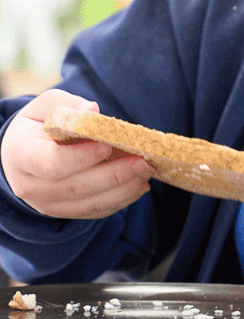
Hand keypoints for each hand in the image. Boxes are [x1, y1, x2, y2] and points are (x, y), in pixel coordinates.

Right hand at [1, 89, 153, 218]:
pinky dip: (120, 201)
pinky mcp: (63, 212)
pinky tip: (139, 186)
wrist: (22, 152)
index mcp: (22, 155)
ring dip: (122, 190)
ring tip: (146, 173)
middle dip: (114, 175)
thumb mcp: (47, 106)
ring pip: (88, 204)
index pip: (53, 163)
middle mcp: (30, 185)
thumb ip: (69, 106)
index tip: (108, 146)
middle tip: (142, 162)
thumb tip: (93, 111)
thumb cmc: (39, 124)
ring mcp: (46, 203)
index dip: (83, 157)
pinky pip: (94, 212)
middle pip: (76, 187)